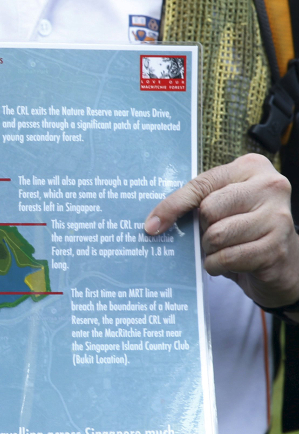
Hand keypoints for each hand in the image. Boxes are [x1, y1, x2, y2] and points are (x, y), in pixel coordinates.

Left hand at [144, 154, 298, 311]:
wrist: (282, 263)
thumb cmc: (243, 229)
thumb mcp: (222, 206)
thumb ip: (196, 202)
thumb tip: (153, 223)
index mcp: (251, 168)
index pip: (201, 185)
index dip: (173, 206)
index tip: (151, 225)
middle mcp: (270, 187)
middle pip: (208, 209)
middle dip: (201, 229)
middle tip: (211, 236)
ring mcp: (278, 217)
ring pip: (216, 235)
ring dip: (209, 250)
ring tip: (221, 249)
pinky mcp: (276, 248)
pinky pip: (227, 258)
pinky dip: (217, 265)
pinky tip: (228, 263)